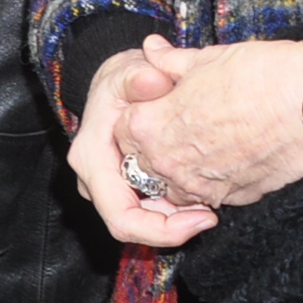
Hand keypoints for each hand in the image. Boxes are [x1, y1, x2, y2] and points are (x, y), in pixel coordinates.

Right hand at [66, 41, 222, 249]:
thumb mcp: (129, 72)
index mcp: (91, 159)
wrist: (118, 83)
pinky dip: (175, 209)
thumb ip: (140, 76)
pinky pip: (149, 211)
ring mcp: (108, 186)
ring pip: (142, 222)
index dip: (162, 229)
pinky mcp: (123, 188)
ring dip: (176, 219)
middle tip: (210, 214)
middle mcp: (94, 180)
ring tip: (208, 201)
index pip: (121, 217)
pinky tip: (198, 195)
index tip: (203, 217)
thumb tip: (152, 80)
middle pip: (133, 226)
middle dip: (174, 227)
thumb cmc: (122, 80)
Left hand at [117, 36, 302, 210]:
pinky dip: (210, 184)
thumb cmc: (259, 77)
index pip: (122, 132)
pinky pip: (208, 197)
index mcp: (149, 127)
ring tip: (202, 146)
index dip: (140, 117)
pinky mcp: (234, 198)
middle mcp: (168, 163)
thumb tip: (152, 49)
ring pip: (172, 188)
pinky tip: (227, 160)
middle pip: (141, 165)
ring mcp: (201, 186)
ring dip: (179, 172)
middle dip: (154, 149)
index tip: (157, 106)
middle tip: (179, 128)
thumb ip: (169, 61)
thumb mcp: (204, 59)